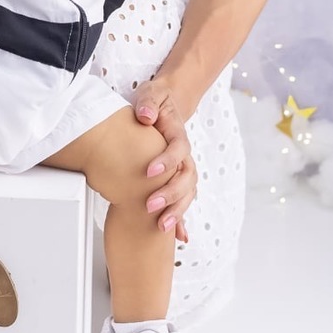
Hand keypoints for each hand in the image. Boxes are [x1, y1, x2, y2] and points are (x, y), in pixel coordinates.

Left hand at [132, 75, 196, 241]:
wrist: (166, 107)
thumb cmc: (155, 102)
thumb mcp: (151, 95)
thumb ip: (149, 103)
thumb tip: (146, 116)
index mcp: (178, 135)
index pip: (178, 150)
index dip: (166, 161)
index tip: (148, 172)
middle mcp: (185, 157)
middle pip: (186, 178)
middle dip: (170, 194)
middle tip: (150, 205)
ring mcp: (183, 170)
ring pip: (187, 194)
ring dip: (177, 211)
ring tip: (162, 226)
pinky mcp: (177, 180)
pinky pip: (182, 202)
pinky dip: (183, 220)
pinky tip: (181, 238)